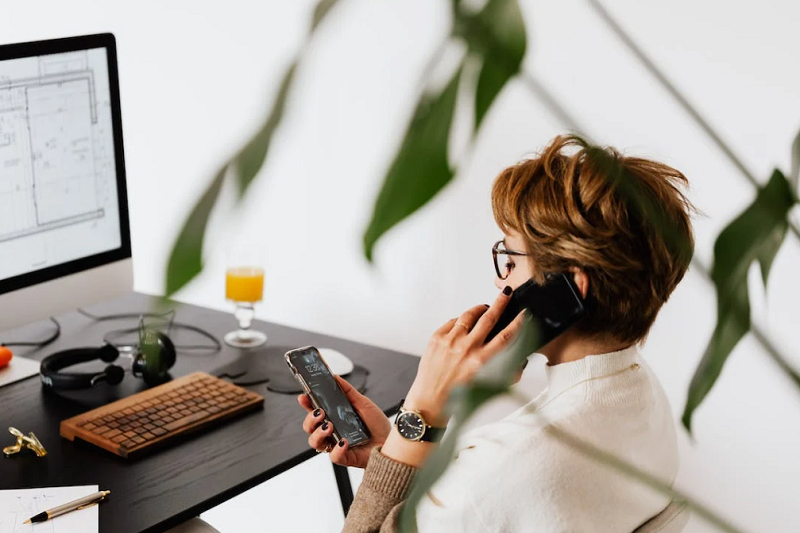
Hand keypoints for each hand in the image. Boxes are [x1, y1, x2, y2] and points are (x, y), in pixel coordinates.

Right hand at [297, 374, 391, 468]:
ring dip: (318, 433)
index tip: (303, 396)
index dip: (306, 404)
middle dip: (310, 419)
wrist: (391, 440)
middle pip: (309, 428)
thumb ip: (348, 391)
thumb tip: (335, 377)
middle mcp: (332, 432)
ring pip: (315, 443)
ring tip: (330, 425)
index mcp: (334, 418)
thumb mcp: (363, 403)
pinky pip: (333, 456)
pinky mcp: (344, 457)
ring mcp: (336, 445)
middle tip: (320, 412)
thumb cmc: (377, 424)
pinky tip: (344, 441)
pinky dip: (337, 449)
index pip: (314, 411)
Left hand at [404, 287, 525, 425]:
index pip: (506, 336)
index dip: (518, 322)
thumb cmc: (457, 396)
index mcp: (481, 362)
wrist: (430, 401)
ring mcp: (450, 341)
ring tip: (484, 308)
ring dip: (479, 309)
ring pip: (469, 315)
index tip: (524, 314)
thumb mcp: (487, 386)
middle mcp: (466, 349)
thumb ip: (504, 371)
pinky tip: (464, 325)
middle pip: (489, 318)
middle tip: (506, 293)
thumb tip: (518, 358)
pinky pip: (453, 322)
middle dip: (500, 303)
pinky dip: (460, 321)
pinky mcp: (436, 338)